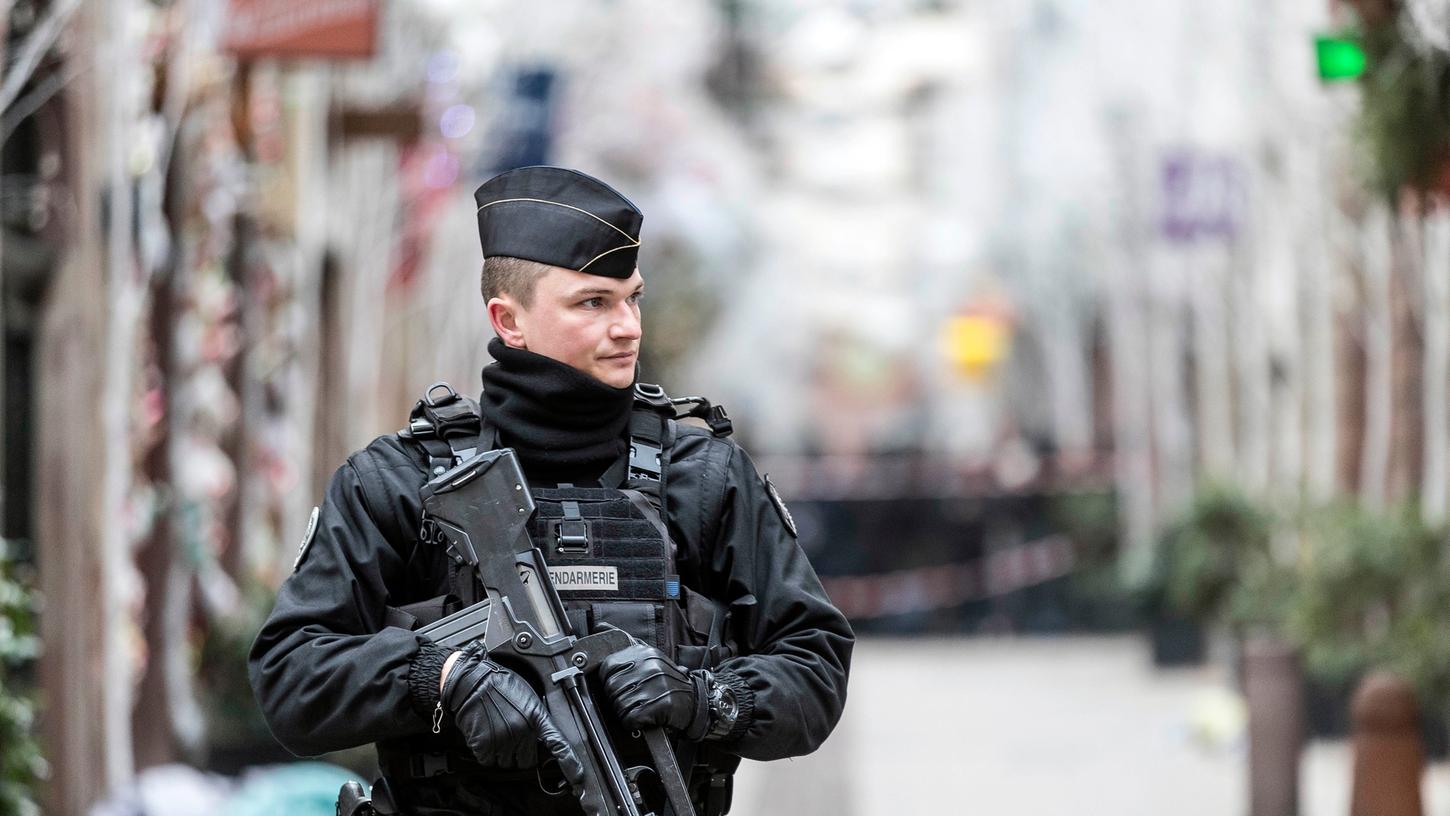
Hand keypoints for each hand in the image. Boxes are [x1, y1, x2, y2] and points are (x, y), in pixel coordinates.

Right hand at [442, 643, 585, 784]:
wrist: (471, 682)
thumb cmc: (499, 685)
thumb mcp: (528, 696)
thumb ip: (537, 718)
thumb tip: (542, 738)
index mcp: (535, 715)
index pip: (557, 743)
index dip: (569, 763)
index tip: (577, 777)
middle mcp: (521, 730)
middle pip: (529, 761)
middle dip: (523, 753)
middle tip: (513, 736)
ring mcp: (502, 739)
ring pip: (509, 763)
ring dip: (505, 754)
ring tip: (498, 732)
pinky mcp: (484, 746)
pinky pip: (490, 761)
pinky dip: (488, 753)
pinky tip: (487, 736)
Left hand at [598, 640, 709, 739]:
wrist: (695, 701)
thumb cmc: (667, 682)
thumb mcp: (649, 658)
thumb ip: (626, 645)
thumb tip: (601, 626)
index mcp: (645, 653)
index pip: (608, 666)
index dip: (609, 681)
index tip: (620, 686)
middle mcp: (650, 666)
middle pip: (611, 688)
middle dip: (617, 699)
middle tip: (632, 700)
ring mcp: (656, 685)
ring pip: (619, 705)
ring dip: (626, 713)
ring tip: (639, 708)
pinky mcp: (661, 705)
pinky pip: (631, 718)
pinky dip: (633, 723)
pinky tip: (643, 718)